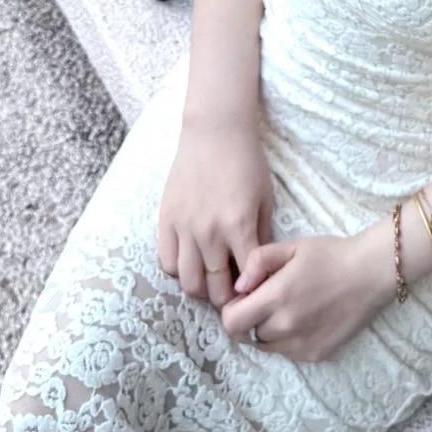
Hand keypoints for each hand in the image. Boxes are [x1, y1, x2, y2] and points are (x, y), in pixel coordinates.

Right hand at [156, 111, 273, 311]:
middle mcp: (209, 233)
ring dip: (201, 288)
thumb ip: (262, 237)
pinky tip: (191, 260)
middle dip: (226, 299)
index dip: (251, 293)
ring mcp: (184, 228)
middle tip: (232, 293)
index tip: (254, 294)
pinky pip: (166, 262)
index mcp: (239, 227)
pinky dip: (179, 270)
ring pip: (187, 283)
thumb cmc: (247, 163)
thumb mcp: (265, 199)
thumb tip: (259, 270)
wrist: (215, 132)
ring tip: (210, 280)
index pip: (245, 280)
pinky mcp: (165, 220)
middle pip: (214, 289)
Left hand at [221, 231, 392, 363]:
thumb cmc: (330, 255)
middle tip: (269, 301)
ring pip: (267, 346)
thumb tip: (239, 286)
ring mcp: (301, 345)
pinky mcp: (316, 355)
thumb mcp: (291, 246)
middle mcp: (285, 328)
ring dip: (269, 331)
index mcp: (275, 299)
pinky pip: (289, 353)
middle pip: (248, 335)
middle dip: (251, 319)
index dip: (232, 309)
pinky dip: (289, 340)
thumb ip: (258, 261)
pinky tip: (306, 319)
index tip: (247, 296)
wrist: (370, 273)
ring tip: (290, 309)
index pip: (231, 322)